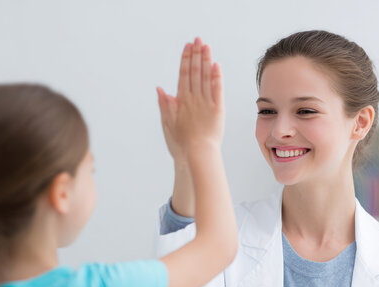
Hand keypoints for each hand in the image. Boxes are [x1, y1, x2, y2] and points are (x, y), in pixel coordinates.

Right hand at [157, 38, 223, 160]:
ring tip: (206, 47)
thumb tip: (160, 89)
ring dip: (206, 60)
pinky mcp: (218, 110)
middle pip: (195, 72)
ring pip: (206, 78)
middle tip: (198, 39)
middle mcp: (193, 99)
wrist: (196, 154)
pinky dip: (217, 77)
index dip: (186, 60)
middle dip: (196, 54)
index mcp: (181, 101)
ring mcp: (206, 103)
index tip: (188, 47)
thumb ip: (165, 105)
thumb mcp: (167, 124)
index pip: (183, 75)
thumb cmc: (181, 143)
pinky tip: (216, 65)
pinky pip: (217, 90)